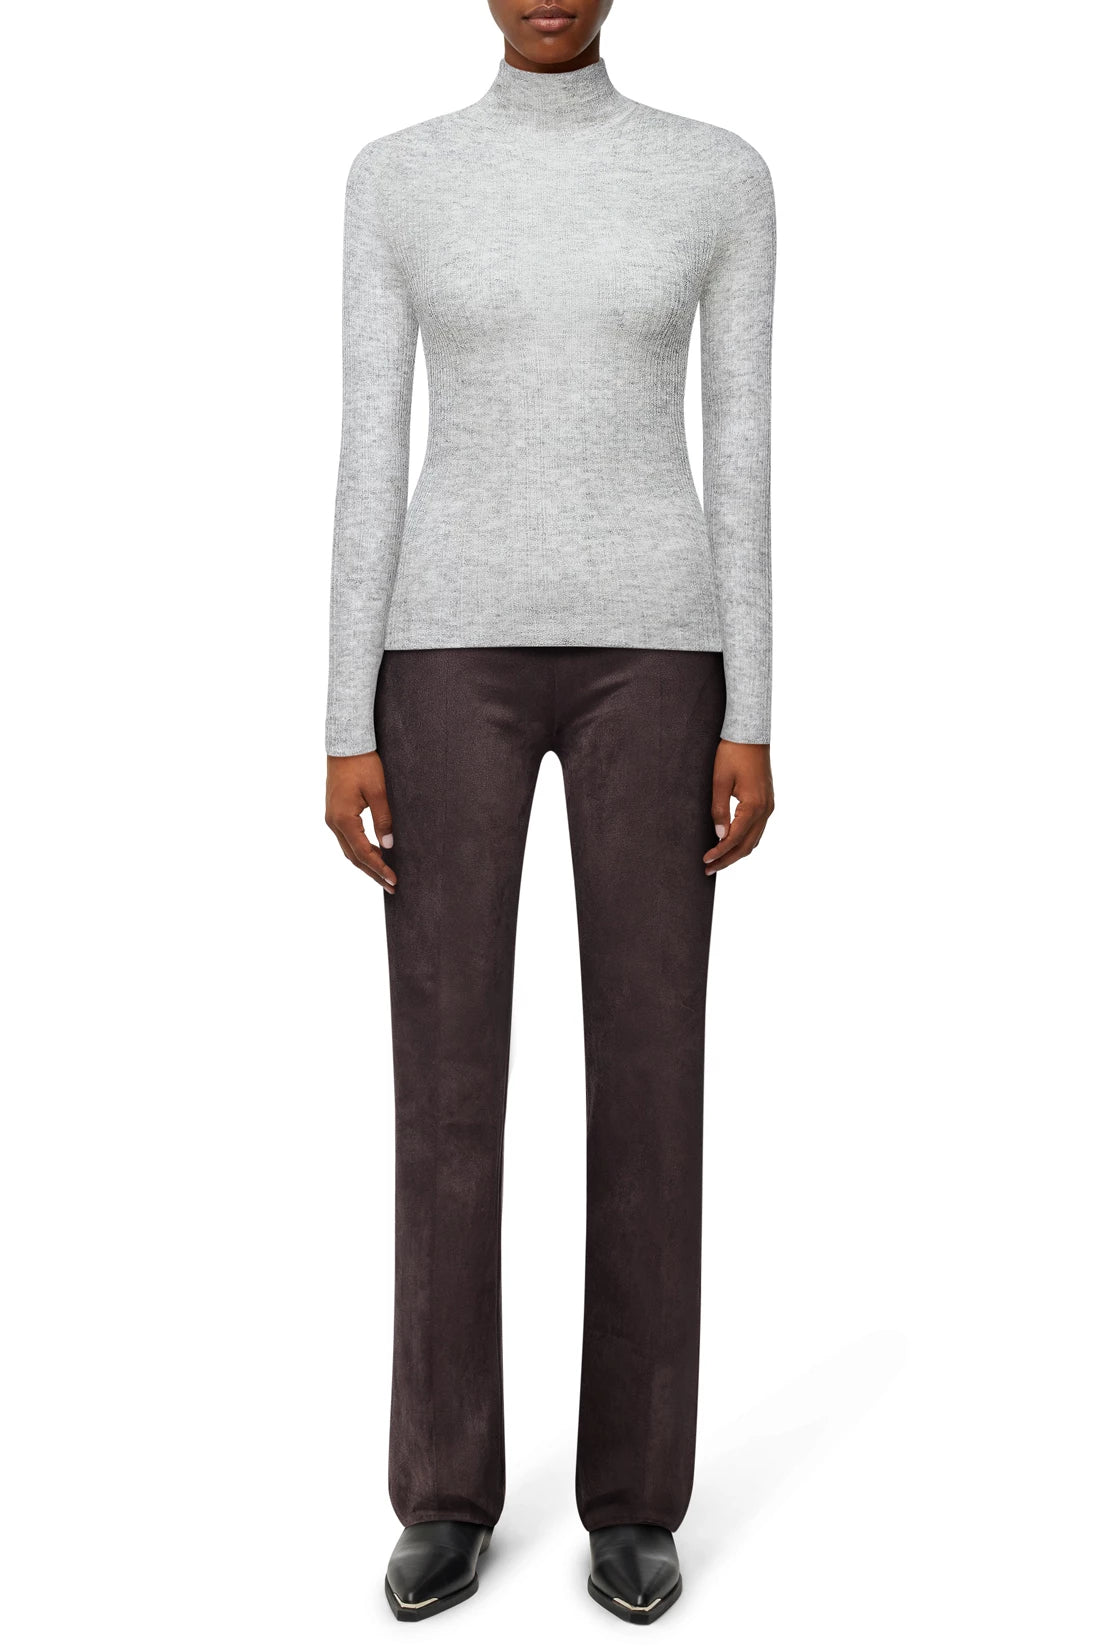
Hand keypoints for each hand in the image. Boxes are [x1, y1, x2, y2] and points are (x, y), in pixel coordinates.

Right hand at [325, 751, 396, 893]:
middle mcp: (333, 822)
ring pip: (349, 850)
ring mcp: (332, 819)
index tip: (393, 880)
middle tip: (391, 886)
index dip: (379, 868)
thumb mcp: (378, 791)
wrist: (346, 745)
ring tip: (384, 876)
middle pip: (353, 856)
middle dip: (373, 872)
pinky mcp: (335, 813)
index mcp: (343, 819)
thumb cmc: (363, 764)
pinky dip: (360, 851)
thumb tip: (388, 845)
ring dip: (366, 864)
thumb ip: (383, 819)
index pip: (362, 852)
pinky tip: (373, 855)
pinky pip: (347, 840)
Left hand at [704, 741, 774, 874]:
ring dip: (736, 853)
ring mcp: (769, 807)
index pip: (735, 838)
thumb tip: (719, 836)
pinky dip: (744, 841)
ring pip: (754, 840)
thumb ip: (719, 810)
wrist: (751, 735)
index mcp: (754, 806)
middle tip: (708, 869)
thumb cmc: (733, 754)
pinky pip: (757, 830)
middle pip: (747, 845)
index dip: (719, 852)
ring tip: (718, 861)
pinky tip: (731, 844)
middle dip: (727, 859)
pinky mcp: (767, 803)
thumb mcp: (720, 781)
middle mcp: (765, 810)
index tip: (705, 860)